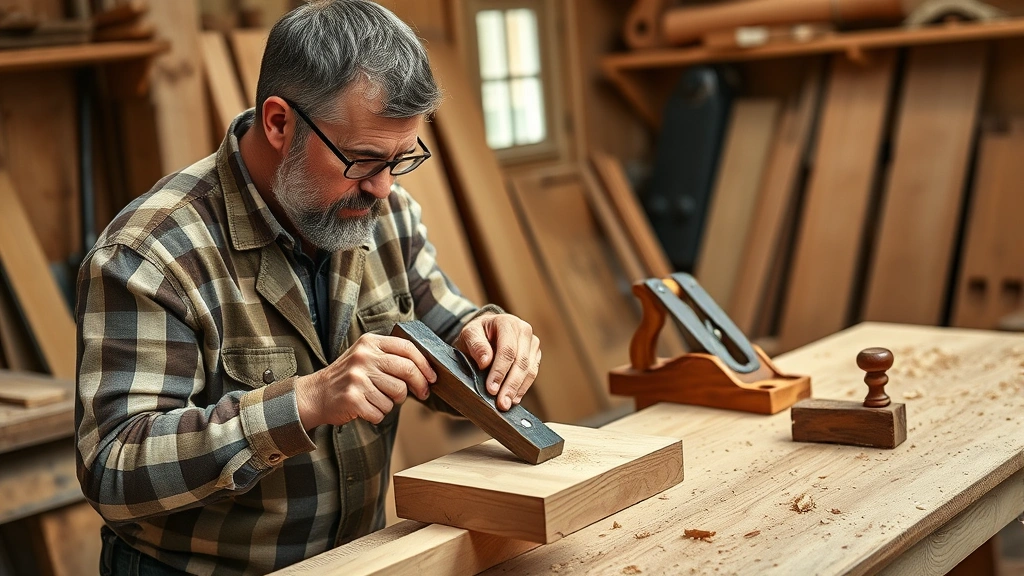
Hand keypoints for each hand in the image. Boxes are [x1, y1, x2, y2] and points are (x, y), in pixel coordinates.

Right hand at [294, 334, 436, 428]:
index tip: (432, 377)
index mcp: (369, 342)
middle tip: (422, 393)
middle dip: (419, 385)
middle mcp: (363, 357)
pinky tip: (365, 408)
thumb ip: (390, 356)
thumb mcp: (365, 356)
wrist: (315, 394)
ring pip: (396, 394)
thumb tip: (425, 369)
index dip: (425, 363)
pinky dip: (377, 414)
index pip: (407, 348)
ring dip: (391, 402)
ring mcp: (357, 377)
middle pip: (407, 370)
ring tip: (376, 398)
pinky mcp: (353, 398)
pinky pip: (381, 411)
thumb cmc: (347, 377)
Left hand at [455, 314, 540, 410]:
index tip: (491, 389)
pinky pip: (532, 374)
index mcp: (507, 323)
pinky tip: (514, 398)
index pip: (507, 350)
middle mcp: (524, 330)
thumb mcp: (469, 334)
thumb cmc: (477, 334)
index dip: (500, 371)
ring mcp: (532, 343)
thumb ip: (476, 345)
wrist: (487, 331)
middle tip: (501, 403)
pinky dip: (523, 388)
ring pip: (529, 370)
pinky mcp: (535, 355)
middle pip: (520, 362)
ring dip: (518, 389)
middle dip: (510, 385)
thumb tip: (485, 361)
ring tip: (506, 404)